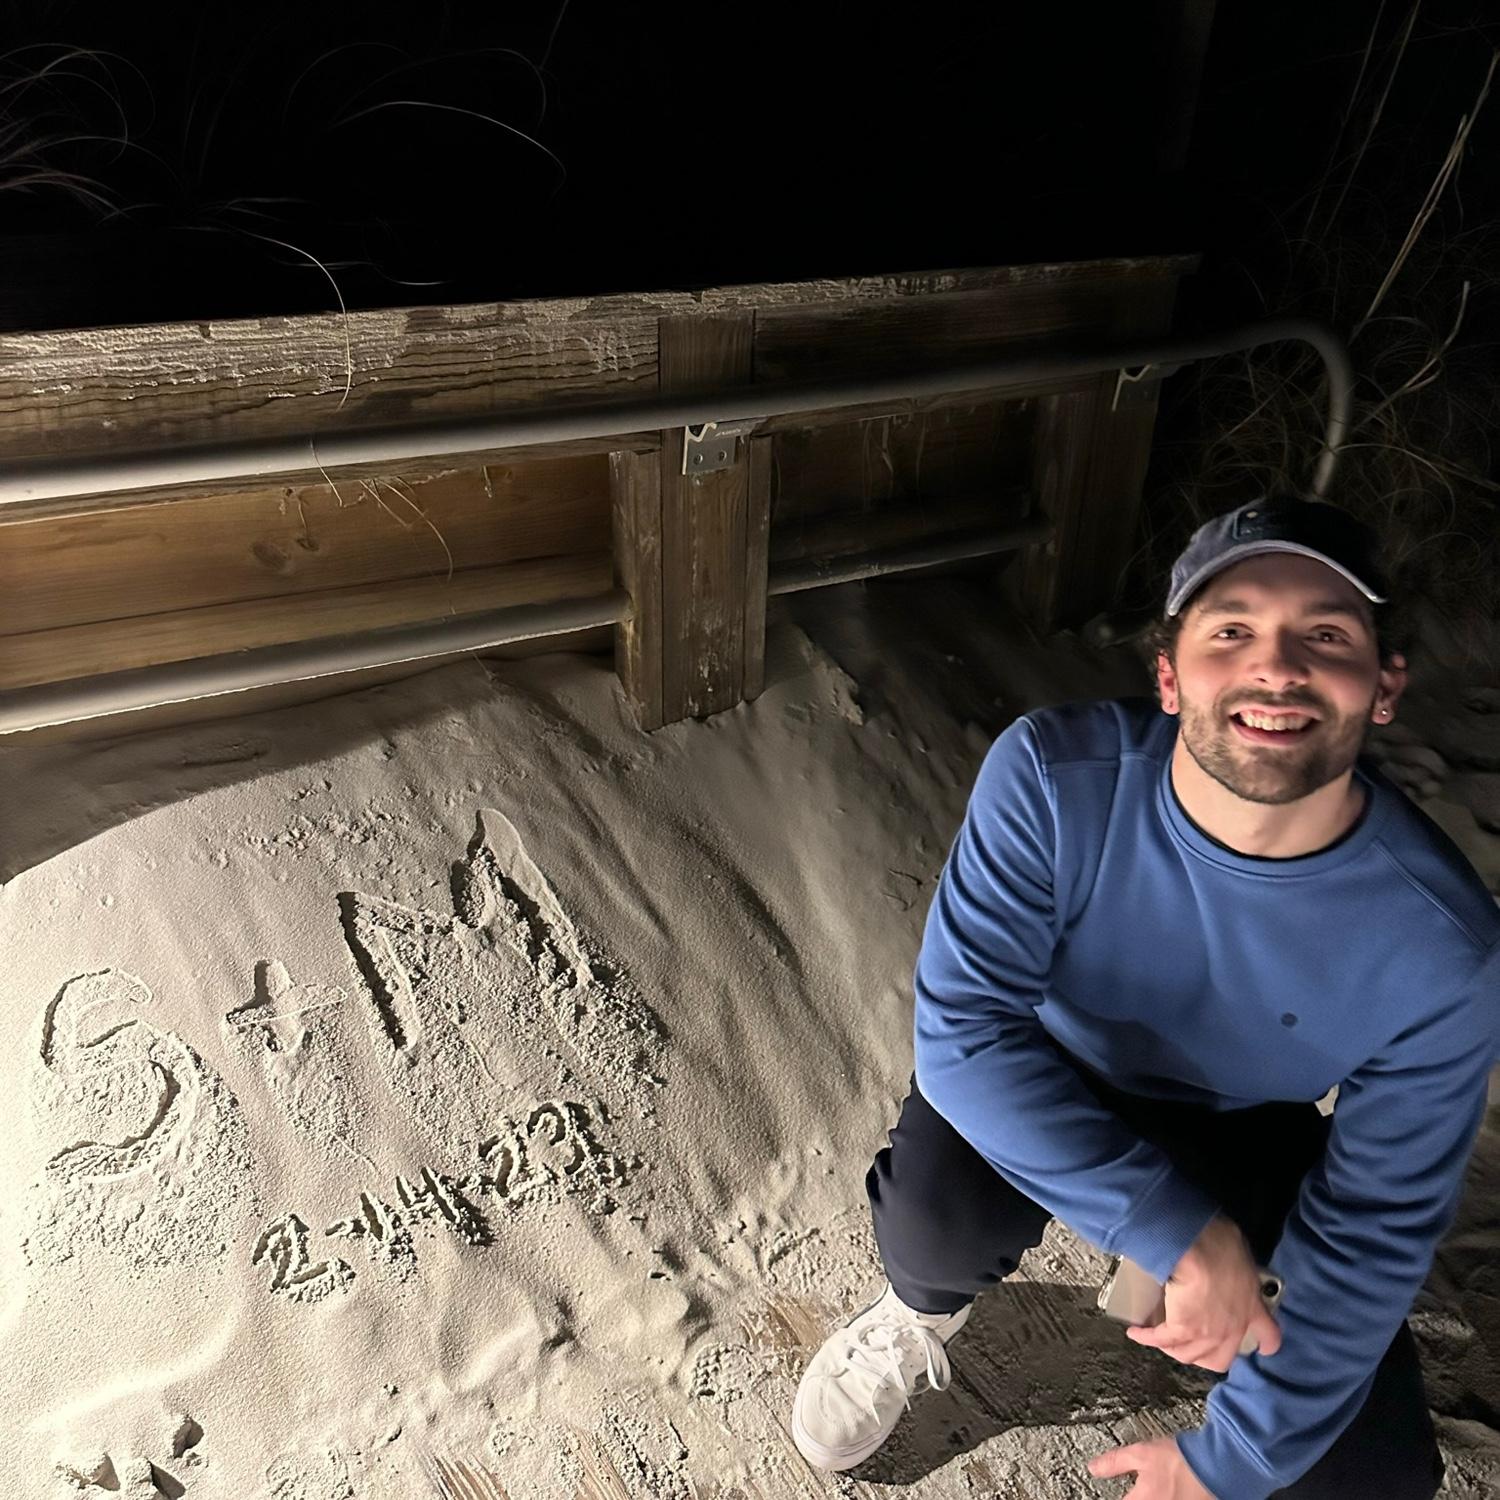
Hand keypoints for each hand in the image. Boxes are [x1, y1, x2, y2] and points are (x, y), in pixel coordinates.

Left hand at [1087, 1435, 1213, 1497]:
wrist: (1219, 1467)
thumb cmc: (1182, 1461)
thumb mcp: (1141, 1454)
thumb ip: (1115, 1462)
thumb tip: (1093, 1468)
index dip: (1120, 1493)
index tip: (1124, 1490)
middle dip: (1136, 1495)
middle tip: (1141, 1488)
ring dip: (1149, 1496)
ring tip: (1158, 1488)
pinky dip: (1165, 1497)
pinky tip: (1167, 1491)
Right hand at [1127, 1215, 1281, 1372]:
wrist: (1200, 1248)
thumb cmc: (1222, 1241)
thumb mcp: (1242, 1252)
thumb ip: (1238, 1266)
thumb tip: (1229, 1257)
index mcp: (1253, 1307)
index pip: (1269, 1336)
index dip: (1265, 1343)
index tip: (1262, 1347)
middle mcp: (1233, 1327)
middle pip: (1220, 1359)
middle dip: (1205, 1356)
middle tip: (1192, 1344)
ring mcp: (1208, 1334)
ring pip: (1188, 1355)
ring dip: (1172, 1348)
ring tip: (1159, 1339)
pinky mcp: (1182, 1330)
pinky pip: (1162, 1339)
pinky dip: (1147, 1337)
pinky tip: (1136, 1332)